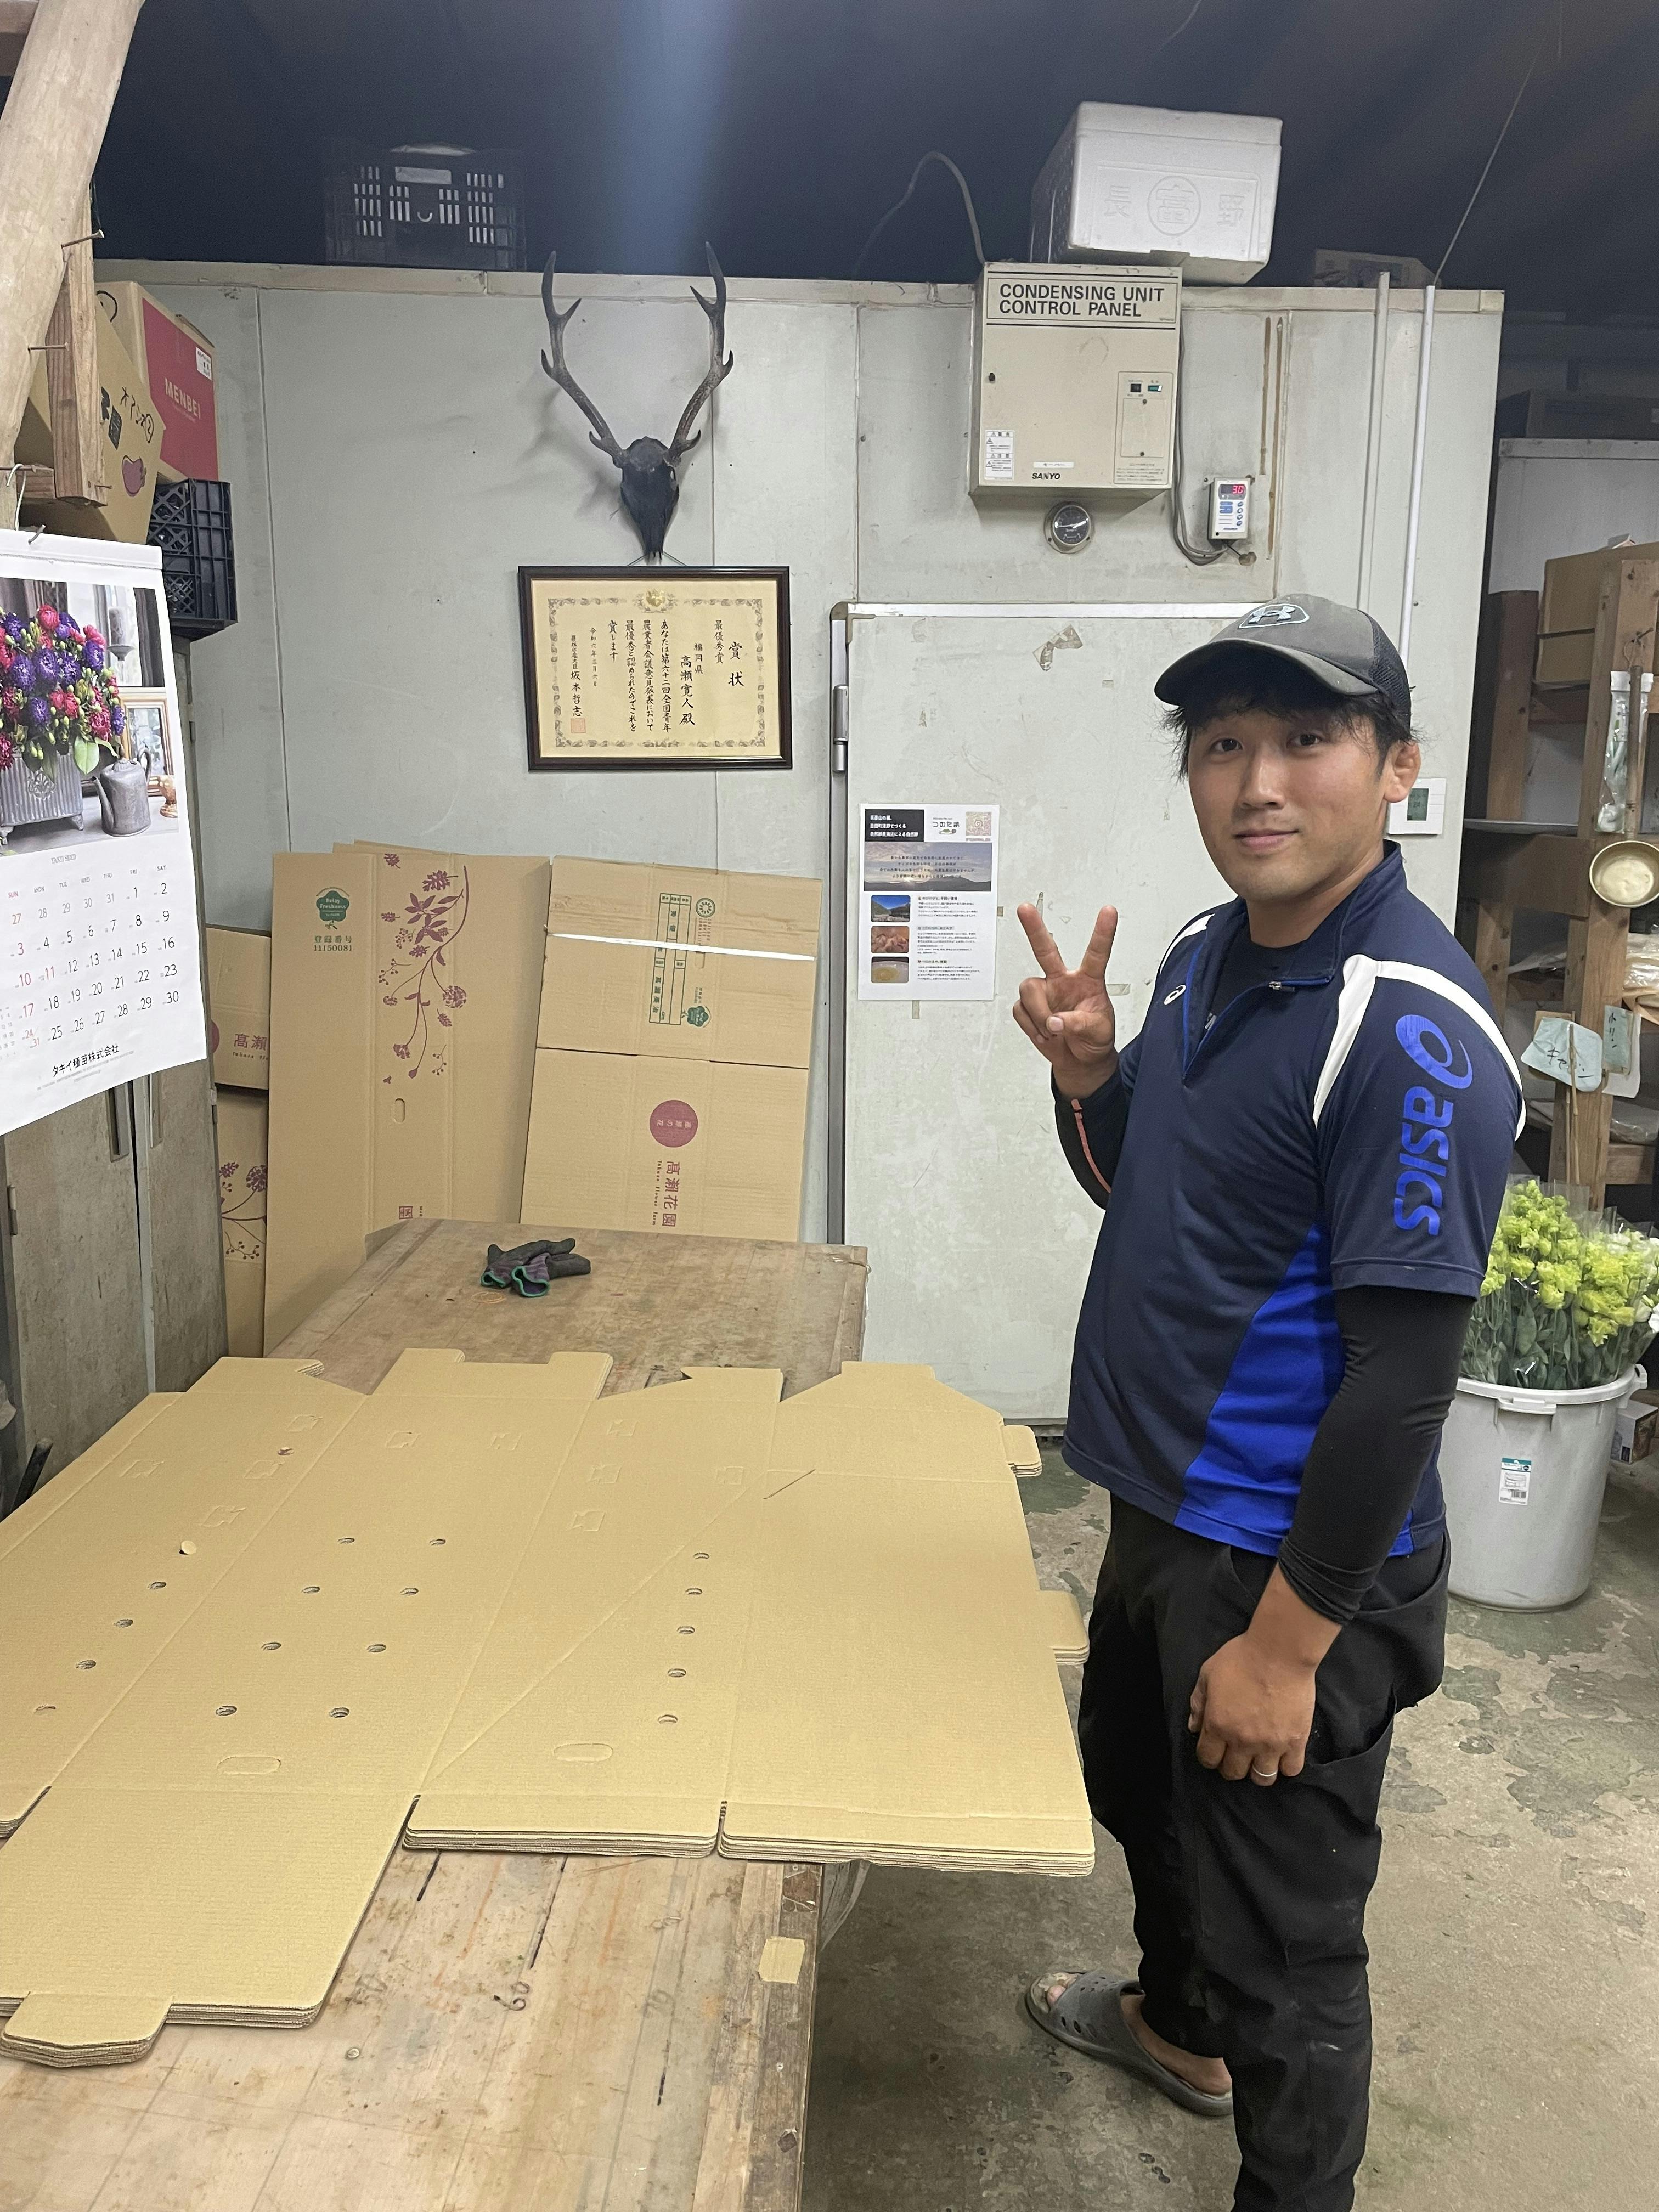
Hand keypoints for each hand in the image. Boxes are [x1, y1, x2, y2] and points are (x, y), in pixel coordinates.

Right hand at [1013, 903, 1118, 1098]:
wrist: (1080, 1060)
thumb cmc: (1095, 1039)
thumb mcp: (1099, 1031)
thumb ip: (1079, 1024)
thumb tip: (1055, 1022)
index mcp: (1088, 981)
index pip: (1097, 953)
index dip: (1103, 933)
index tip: (1109, 911)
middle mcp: (1063, 981)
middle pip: (1046, 950)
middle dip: (1034, 929)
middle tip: (1025, 909)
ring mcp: (1044, 993)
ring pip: (1028, 989)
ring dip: (1039, 1013)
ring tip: (1053, 1029)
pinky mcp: (1028, 1007)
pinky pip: (1020, 1011)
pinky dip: (1031, 1026)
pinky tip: (1044, 1032)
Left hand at [1187, 1568, 1337, 1784]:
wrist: (1279, 1651)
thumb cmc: (1241, 1657)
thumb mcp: (1208, 1674)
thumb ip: (1199, 1703)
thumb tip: (1193, 1727)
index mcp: (1218, 1724)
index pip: (1208, 1759)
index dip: (1209, 1756)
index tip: (1215, 1748)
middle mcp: (1242, 1741)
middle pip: (1233, 1773)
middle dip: (1231, 1766)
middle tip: (1237, 1753)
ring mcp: (1271, 1744)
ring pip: (1262, 1778)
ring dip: (1258, 1770)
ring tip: (1260, 1757)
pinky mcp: (1296, 1741)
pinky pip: (1291, 1769)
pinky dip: (1285, 1765)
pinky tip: (1282, 1754)